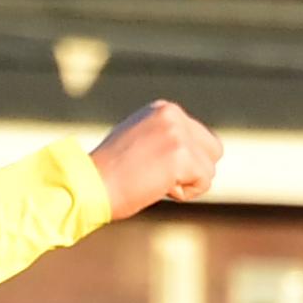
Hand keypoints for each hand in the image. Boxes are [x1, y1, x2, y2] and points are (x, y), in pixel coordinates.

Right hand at [89, 99, 219, 217]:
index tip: (150, 166)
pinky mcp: (181, 154)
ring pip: (209, 168)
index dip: (181, 161)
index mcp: (163, 109)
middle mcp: (173, 114)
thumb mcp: (139, 142)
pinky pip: (204, 182)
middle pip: (213, 150)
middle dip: (192, 170)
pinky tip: (157, 188)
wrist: (89, 184)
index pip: (199, 138)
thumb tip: (194, 154)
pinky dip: (184, 193)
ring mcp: (178, 133)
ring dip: (186, 183)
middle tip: (157, 175)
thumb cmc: (108, 173)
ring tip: (153, 180)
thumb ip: (165, 139)